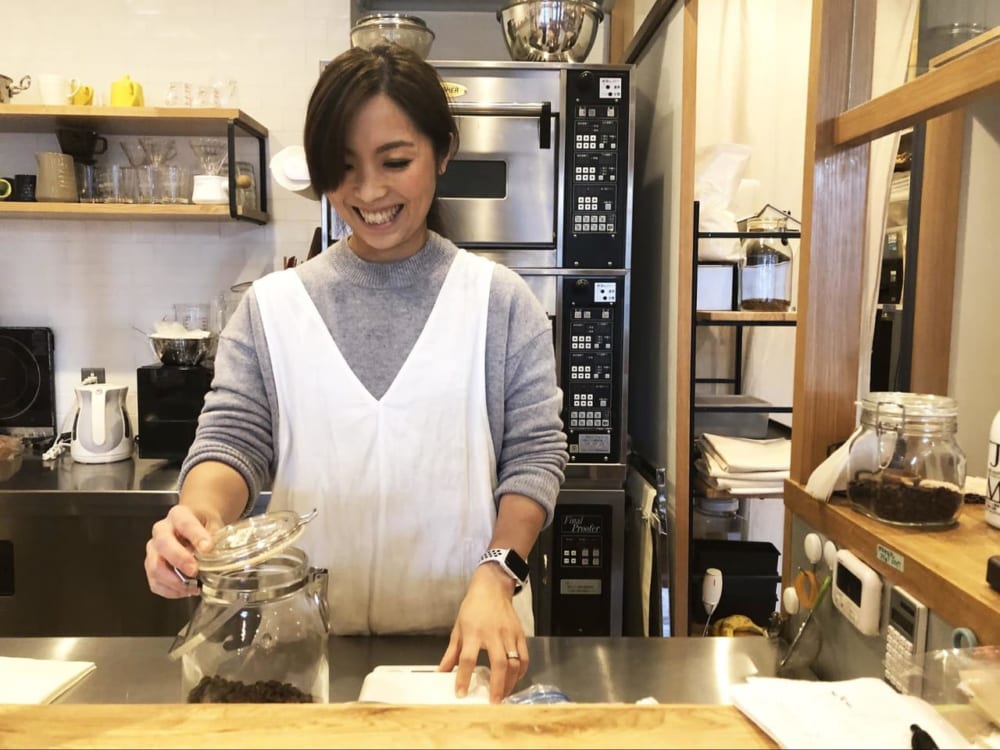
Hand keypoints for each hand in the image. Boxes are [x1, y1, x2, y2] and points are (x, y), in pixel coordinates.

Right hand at [144, 503, 223, 598]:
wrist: (194, 527)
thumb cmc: (204, 525)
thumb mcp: (213, 524)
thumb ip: (214, 537)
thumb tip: (215, 555)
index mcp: (178, 515)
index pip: (185, 523)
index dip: (196, 536)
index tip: (207, 548)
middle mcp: (161, 530)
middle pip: (163, 544)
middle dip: (179, 559)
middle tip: (194, 571)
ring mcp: (153, 549)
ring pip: (154, 566)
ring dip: (174, 580)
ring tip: (192, 587)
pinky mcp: (151, 566)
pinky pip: (154, 581)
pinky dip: (170, 590)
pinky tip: (185, 591)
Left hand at [438, 563, 527, 703]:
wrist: (492, 588)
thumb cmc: (473, 608)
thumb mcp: (458, 628)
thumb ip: (451, 653)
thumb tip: (442, 672)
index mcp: (474, 632)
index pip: (468, 659)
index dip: (463, 677)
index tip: (461, 693)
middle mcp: (493, 633)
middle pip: (498, 663)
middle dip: (497, 685)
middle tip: (494, 702)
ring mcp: (509, 633)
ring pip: (514, 661)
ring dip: (510, 681)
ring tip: (504, 694)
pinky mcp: (520, 633)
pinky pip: (525, 656)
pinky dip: (522, 670)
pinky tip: (515, 679)